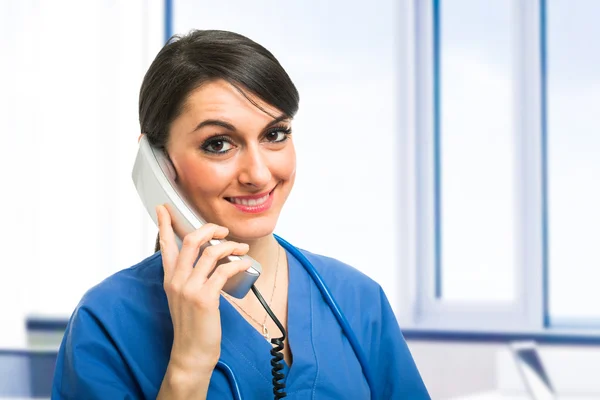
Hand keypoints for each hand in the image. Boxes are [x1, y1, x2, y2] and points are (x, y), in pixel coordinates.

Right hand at [156, 205, 251, 377]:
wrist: (191, 353)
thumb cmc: (192, 326)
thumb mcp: (183, 298)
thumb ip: (189, 277)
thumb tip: (206, 259)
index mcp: (170, 279)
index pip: (166, 246)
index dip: (165, 225)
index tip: (163, 208)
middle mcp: (177, 280)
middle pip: (192, 241)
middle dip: (210, 229)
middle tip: (223, 231)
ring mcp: (190, 289)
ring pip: (211, 252)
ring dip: (230, 246)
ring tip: (241, 248)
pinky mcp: (205, 298)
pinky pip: (224, 270)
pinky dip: (238, 264)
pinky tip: (244, 264)